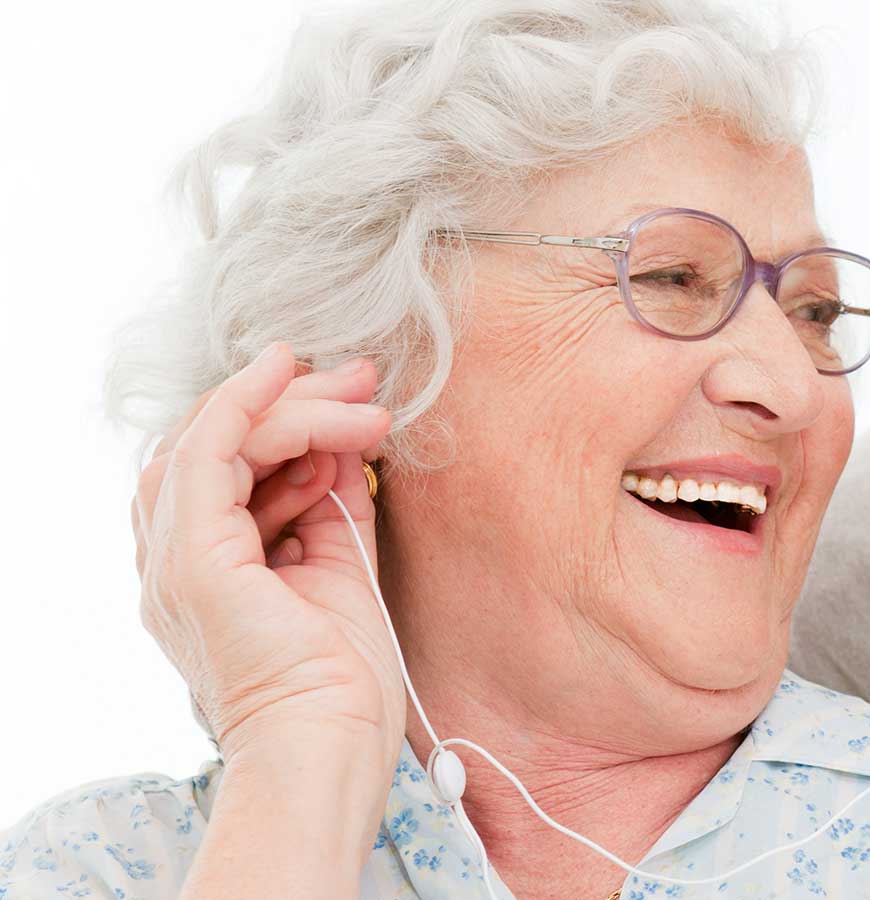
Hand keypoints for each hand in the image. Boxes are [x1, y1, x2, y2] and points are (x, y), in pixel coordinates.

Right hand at [133, 343, 403, 765]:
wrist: (330, 743)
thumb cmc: (340, 682)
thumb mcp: (341, 568)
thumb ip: (332, 505)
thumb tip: (345, 440)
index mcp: (207, 570)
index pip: (229, 469)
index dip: (290, 424)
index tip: (357, 400)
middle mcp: (175, 562)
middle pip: (216, 446)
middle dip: (294, 401)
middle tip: (364, 376)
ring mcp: (174, 559)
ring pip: (213, 440)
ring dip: (291, 402)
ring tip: (361, 389)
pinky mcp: (193, 557)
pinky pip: (207, 452)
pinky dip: (244, 403)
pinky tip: (287, 373)